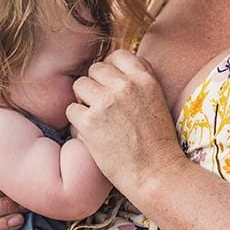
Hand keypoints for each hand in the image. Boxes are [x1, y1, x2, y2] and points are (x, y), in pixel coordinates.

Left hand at [66, 49, 184, 198]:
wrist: (156, 174)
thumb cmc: (158, 142)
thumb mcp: (158, 100)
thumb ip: (141, 78)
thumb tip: (118, 63)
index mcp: (145, 79)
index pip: (118, 55)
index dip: (111, 70)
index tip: (111, 87)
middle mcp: (125, 86)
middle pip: (95, 69)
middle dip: (95, 86)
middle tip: (102, 107)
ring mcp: (106, 102)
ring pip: (79, 85)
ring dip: (83, 101)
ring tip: (96, 119)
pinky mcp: (90, 122)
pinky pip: (71, 109)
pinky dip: (77, 122)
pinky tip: (90, 134)